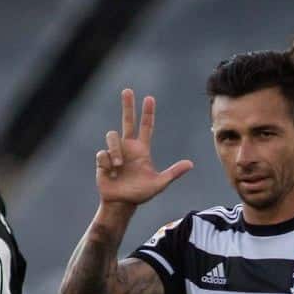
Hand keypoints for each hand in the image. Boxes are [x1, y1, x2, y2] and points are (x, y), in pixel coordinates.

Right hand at [96, 89, 191, 207]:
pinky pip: (103, 153)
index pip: (146, 127)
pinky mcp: (103, 159)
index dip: (147, 113)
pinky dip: (108, 163)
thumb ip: (173, 173)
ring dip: (116, 152)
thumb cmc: (140, 194)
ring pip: (112, 136)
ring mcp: (115, 152)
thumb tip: (190, 164)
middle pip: (127, 121)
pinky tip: (111, 173)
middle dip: (127, 105)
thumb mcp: (159, 183)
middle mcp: (128, 147)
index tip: (149, 98)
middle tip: (128, 90)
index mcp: (142, 150)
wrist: (121, 204)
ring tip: (119, 167)